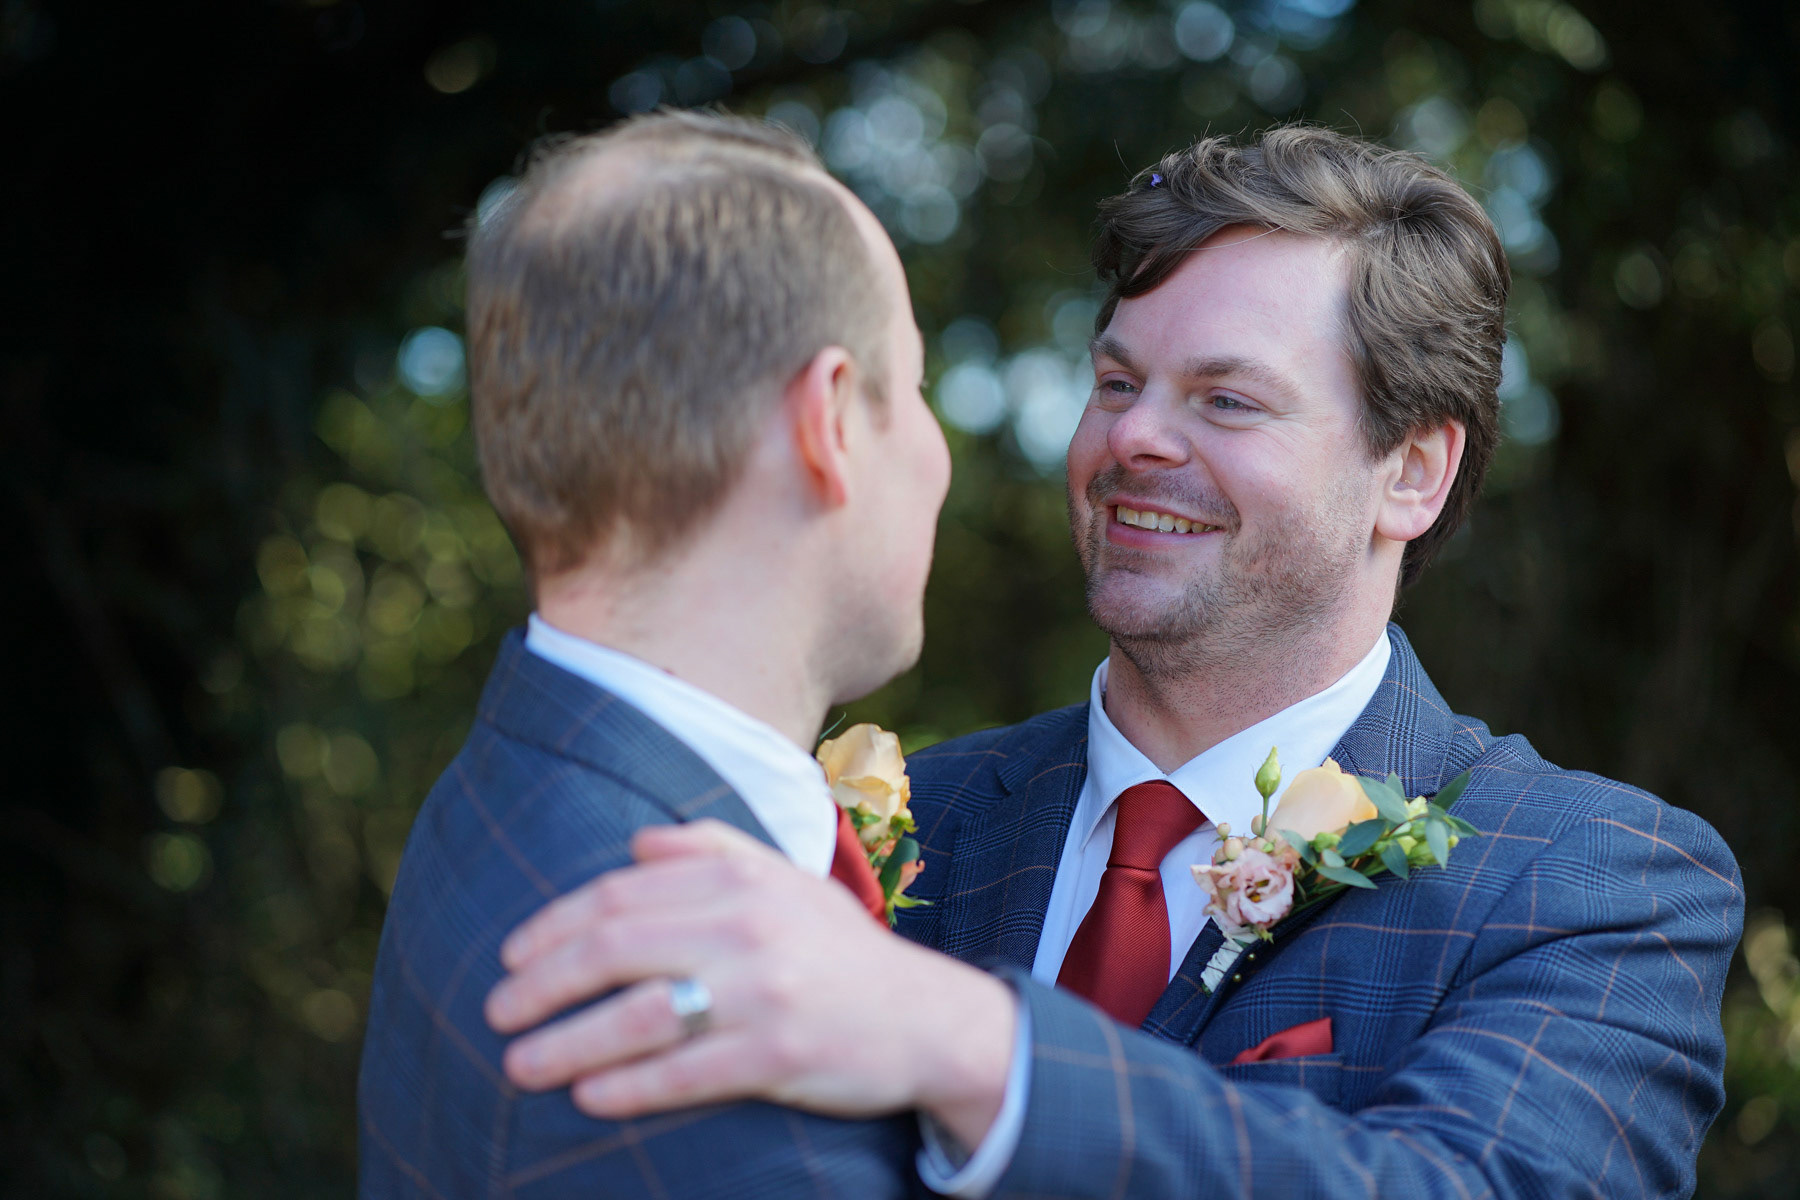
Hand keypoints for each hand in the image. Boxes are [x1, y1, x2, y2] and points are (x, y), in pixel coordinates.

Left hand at [484, 819, 1014, 1149]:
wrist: (925, 1017)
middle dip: (541, 983)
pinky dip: (629, 1087)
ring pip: (640, 1016)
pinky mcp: (780, 1053)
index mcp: (741, 879)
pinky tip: (588, 1097)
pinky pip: (686, 1073)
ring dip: (567, 1042)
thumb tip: (632, 845)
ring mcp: (764, 992)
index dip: (553, 924)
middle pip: (614, 949)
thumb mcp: (784, 880)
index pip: (620, 893)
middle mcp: (748, 927)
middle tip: (494, 1012)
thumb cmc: (836, 949)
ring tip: (518, 1064)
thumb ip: (710, 850)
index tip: (509, 955)